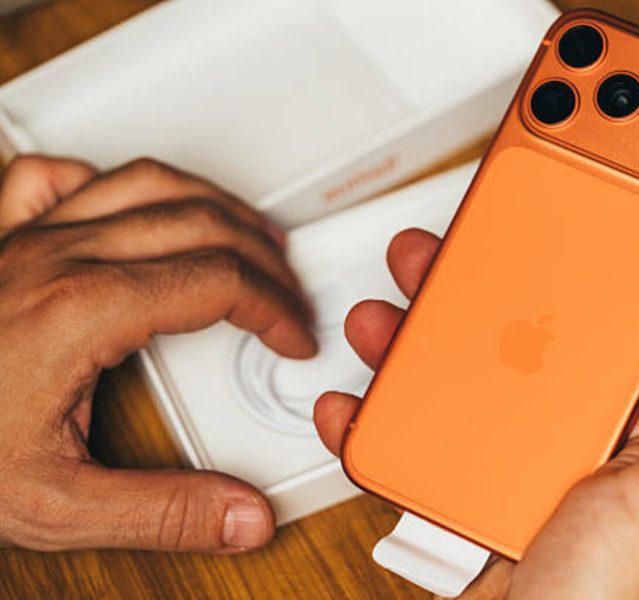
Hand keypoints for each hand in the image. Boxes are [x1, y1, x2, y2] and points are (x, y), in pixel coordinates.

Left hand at [0, 155, 315, 552]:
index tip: (291, 336)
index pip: (218, 281)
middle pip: (199, 222)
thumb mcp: (54, 506)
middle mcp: (56, 259)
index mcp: (81, 312)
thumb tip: (241, 515)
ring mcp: (23, 239)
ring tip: (249, 233)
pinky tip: (134, 203)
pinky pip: (60, 178)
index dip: (275, 307)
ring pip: (147, 183)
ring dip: (214, 205)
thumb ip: (162, 511)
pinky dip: (113, 181)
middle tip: (286, 296)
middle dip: (263, 258)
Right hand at [315, 228, 638, 598]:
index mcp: (631, 432)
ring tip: (383, 313)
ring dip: (413, 341)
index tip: (549, 228)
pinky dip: (374, 420)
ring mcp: (507, 469)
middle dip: (473, 291)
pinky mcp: (457, 497)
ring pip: (456, 382)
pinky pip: (411, 444)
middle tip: (443, 254)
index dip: (579, 276)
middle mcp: (568, 444)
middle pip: (517, 343)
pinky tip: (353, 402)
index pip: (608, 332)